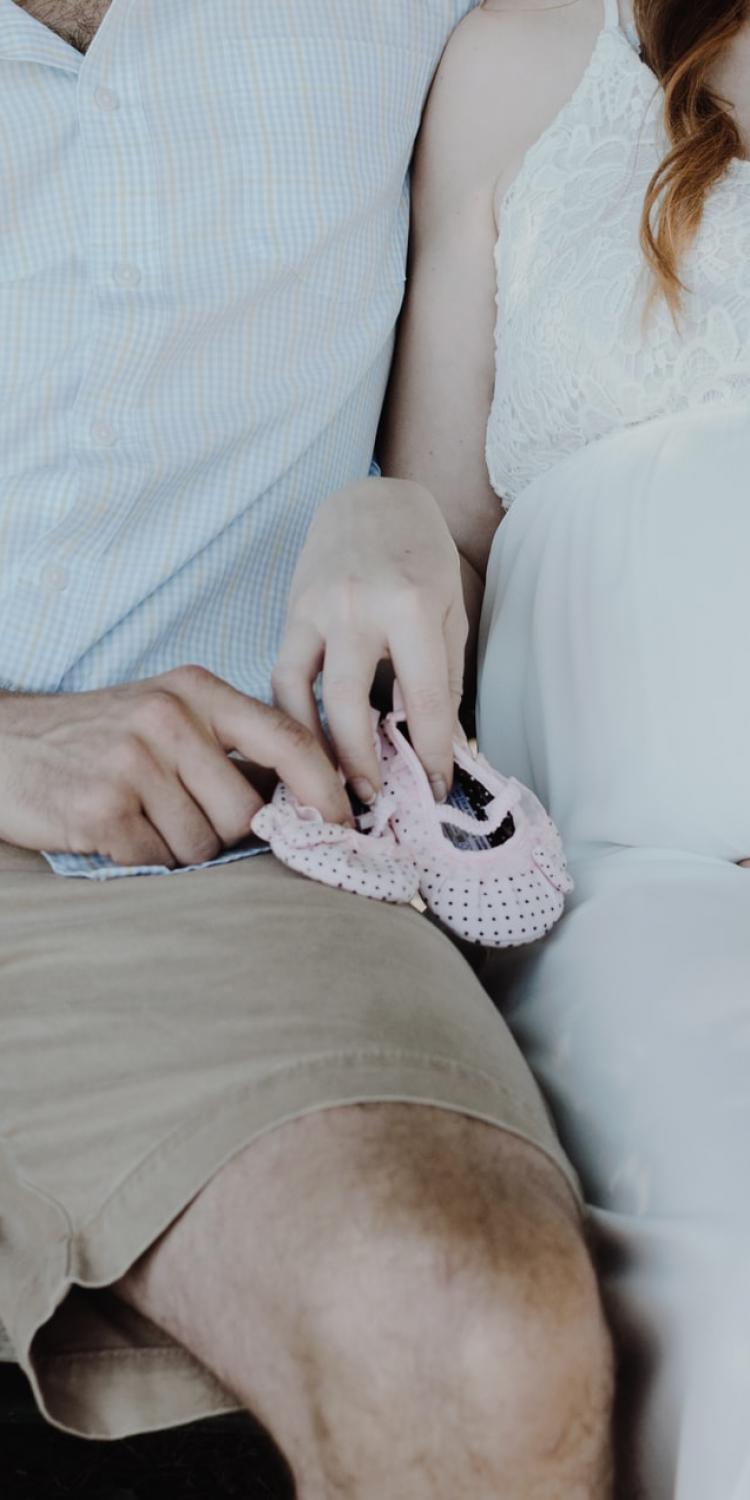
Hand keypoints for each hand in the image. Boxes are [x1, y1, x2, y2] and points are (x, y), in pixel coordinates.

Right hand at [0, 666, 352, 865]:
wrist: (1, 746)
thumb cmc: (95, 737)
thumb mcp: (164, 713)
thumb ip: (227, 743)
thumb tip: (305, 797)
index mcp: (196, 690)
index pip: (287, 738)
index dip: (324, 787)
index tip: (343, 820)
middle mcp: (168, 718)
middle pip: (244, 811)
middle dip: (224, 832)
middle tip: (179, 815)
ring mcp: (133, 762)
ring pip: (202, 844)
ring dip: (177, 848)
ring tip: (139, 817)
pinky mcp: (101, 808)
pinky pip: (157, 861)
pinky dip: (142, 859)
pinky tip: (114, 830)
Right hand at [272, 477, 468, 804]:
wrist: (372, 500)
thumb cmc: (422, 558)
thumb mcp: (450, 612)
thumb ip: (442, 677)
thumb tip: (437, 745)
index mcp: (412, 607)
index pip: (425, 701)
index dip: (433, 754)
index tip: (437, 791)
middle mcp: (359, 608)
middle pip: (354, 709)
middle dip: (365, 766)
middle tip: (374, 803)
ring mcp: (317, 609)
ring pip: (303, 696)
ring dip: (316, 749)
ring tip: (331, 785)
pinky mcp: (291, 610)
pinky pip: (282, 675)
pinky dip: (293, 714)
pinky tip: (306, 742)